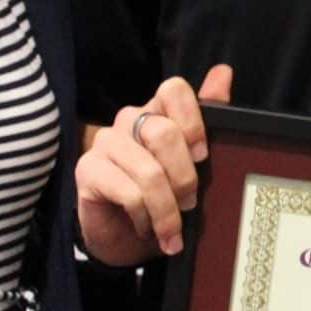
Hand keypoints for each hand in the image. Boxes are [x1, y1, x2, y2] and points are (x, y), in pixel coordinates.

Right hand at [73, 66, 232, 263]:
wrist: (126, 239)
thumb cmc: (163, 198)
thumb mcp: (192, 164)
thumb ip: (209, 117)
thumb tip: (223, 71)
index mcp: (158, 112)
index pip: (173, 90)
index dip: (193, 121)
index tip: (203, 156)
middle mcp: (129, 120)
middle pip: (164, 133)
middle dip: (184, 178)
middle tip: (190, 204)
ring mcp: (105, 142)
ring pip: (148, 171)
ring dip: (167, 209)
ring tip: (171, 228)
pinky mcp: (87, 170)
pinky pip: (129, 193)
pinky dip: (145, 217)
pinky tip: (145, 227)